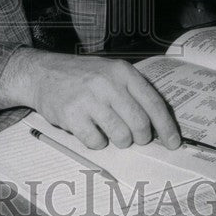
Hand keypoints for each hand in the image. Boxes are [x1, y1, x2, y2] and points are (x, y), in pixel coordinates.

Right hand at [0, 47, 180, 150]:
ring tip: (109, 131)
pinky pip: (96, 142)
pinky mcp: (72, 115)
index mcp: (122, 72)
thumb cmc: (83, 76)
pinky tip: (90, 130)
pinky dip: (97, 142)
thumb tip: (159, 127)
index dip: (166, 127)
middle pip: (139, 124)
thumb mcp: (110, 72)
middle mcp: (107, 83)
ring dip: (119, 141)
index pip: (153, 103)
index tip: (173, 143)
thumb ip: (133, 93)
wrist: (43, 73)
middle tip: (134, 138)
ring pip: (120, 136)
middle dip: (141, 138)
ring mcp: (88, 99)